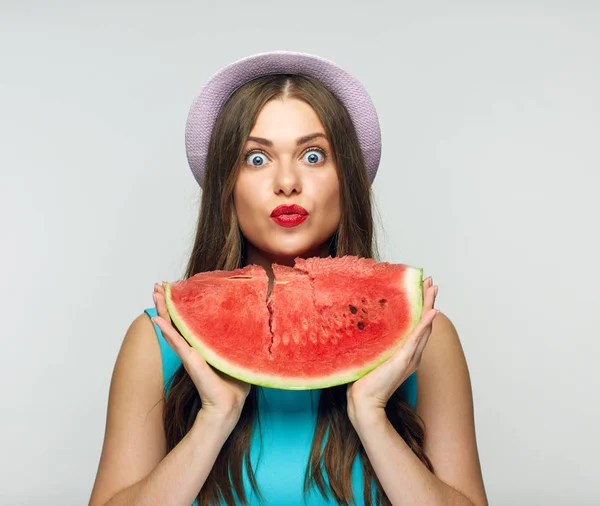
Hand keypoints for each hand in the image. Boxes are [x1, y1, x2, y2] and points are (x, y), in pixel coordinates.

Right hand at [152, 282, 250, 424]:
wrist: (229, 406)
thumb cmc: (234, 385)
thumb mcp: (237, 356)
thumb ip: (238, 342)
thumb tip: (254, 325)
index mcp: (203, 345)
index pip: (188, 321)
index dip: (180, 305)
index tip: (173, 288)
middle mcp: (193, 348)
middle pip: (176, 321)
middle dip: (166, 302)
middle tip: (156, 285)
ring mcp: (190, 354)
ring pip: (172, 328)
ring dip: (162, 310)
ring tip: (154, 294)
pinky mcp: (192, 362)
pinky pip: (178, 343)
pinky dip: (167, 331)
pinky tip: (158, 320)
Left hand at [346, 276, 437, 424]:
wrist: (364, 398)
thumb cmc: (365, 378)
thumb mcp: (372, 352)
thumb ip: (375, 340)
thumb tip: (364, 322)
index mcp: (405, 351)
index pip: (415, 323)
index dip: (420, 305)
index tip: (421, 288)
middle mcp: (412, 352)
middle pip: (424, 322)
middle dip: (428, 301)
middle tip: (432, 282)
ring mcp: (410, 356)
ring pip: (424, 326)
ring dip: (430, 307)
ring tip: (433, 290)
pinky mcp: (404, 359)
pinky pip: (417, 338)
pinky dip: (425, 325)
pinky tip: (432, 313)